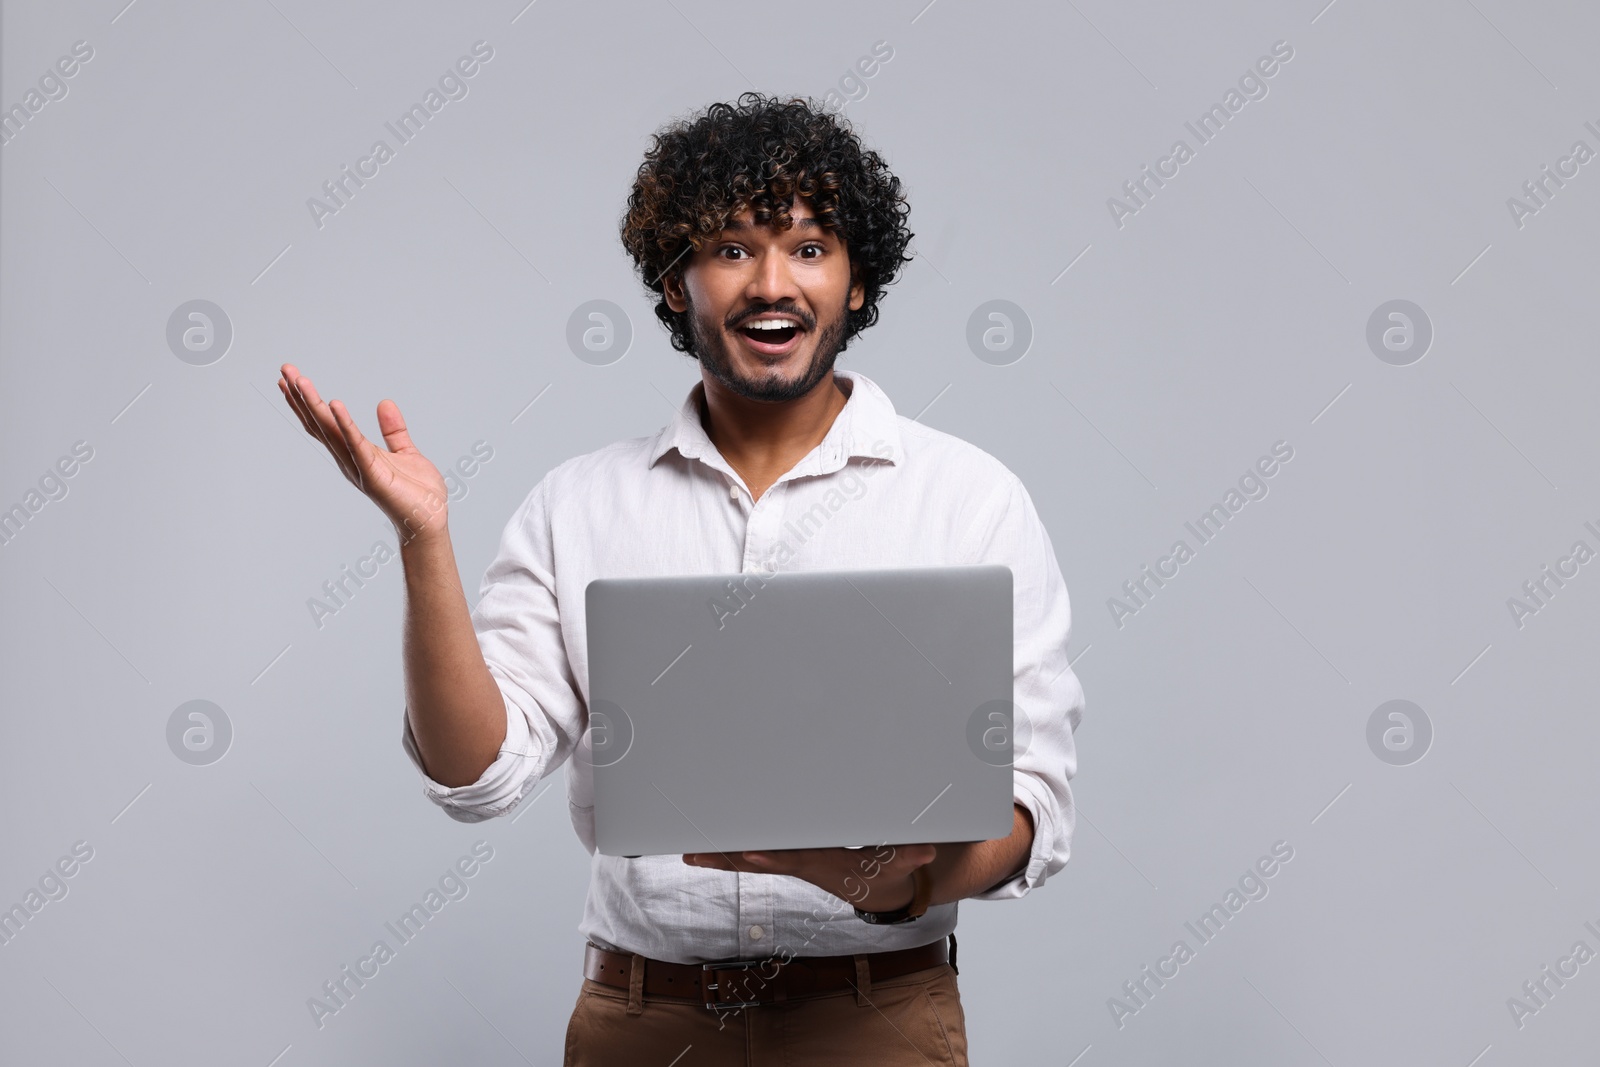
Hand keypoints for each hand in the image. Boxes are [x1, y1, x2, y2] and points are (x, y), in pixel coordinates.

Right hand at [278, 364, 450, 543]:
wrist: (431, 520)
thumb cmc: (418, 492)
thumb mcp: (405, 451)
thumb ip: (393, 429)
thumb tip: (384, 402)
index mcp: (356, 453)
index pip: (326, 423)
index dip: (308, 401)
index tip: (292, 378)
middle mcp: (350, 460)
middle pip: (320, 424)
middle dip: (301, 397)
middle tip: (285, 369)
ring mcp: (359, 468)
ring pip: (331, 431)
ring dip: (314, 405)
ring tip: (300, 381)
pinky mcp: (373, 475)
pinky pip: (356, 445)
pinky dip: (345, 424)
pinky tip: (335, 405)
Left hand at [684, 843, 935, 911]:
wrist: (877, 889)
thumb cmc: (884, 869)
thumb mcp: (899, 864)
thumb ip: (909, 856)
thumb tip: (925, 852)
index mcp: (822, 863)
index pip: (794, 860)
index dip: (773, 857)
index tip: (751, 854)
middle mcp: (800, 864)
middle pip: (759, 860)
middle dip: (728, 857)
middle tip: (695, 853)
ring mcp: (791, 863)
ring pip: (749, 860)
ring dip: (719, 856)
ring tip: (687, 852)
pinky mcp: (787, 859)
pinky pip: (752, 857)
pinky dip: (727, 854)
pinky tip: (703, 851)